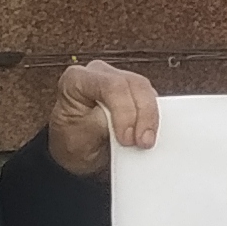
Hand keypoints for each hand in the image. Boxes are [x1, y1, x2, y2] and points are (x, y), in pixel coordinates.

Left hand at [46, 61, 160, 179]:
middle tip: (142, 142)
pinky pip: (152, 100)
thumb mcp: (81, 138)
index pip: (111, 86)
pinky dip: (153, 118)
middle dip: (143, 115)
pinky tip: (148, 133)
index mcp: (77, 79)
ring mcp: (119, 80)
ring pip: (147, 91)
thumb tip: (130, 128)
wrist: (76, 151)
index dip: (125, 111)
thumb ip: (105, 126)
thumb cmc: (72, 142)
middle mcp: (99, 74)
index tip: (127, 138)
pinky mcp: (134, 92)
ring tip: (145, 141)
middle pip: (134, 85)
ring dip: (150, 118)